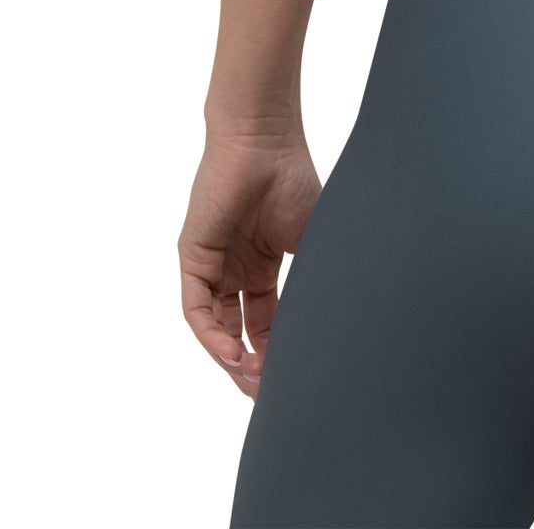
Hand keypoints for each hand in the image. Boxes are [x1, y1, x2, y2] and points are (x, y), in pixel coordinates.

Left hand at [179, 128, 322, 396]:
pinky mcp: (193, 258)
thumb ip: (317, 278)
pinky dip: (213, 337)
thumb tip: (340, 324)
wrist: (265, 141)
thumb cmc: (294, 178)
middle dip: (255, 365)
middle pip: (240, 332)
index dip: (279, 352)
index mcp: (264, 263)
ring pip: (216, 328)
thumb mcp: (314, 239)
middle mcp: (236, 269)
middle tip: (271, 392)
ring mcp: (213, 265)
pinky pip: (197, 310)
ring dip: (232, 359)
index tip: (296, 378)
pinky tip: (235, 356)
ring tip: (255, 382)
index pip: (267, 322)